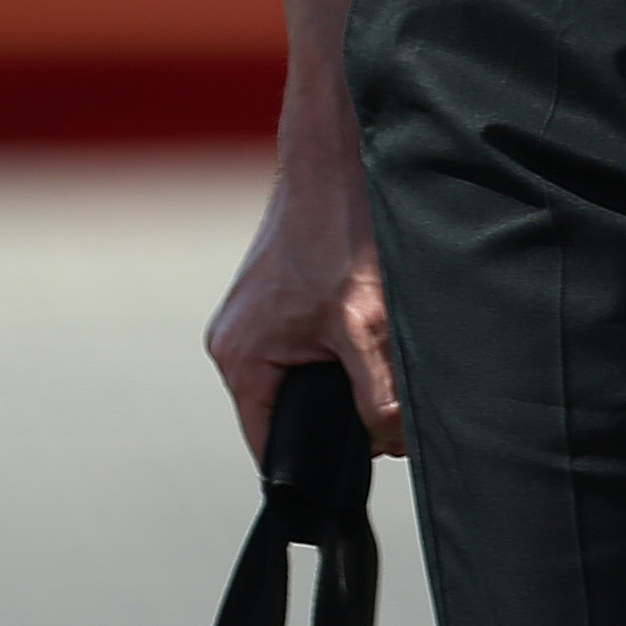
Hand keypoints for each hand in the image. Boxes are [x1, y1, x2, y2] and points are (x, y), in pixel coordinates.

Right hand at [206, 152, 401, 460]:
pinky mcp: (274, 302)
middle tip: (386, 417)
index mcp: (239, 359)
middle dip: (338, 422)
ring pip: (302, 383)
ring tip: (379, 370)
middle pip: (289, 417)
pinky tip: (369, 340)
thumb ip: (377, 396)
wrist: (337, 157)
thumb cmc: (340, 230)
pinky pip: (304, 353)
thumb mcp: (366, 326)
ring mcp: (252, 320)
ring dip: (343, 385)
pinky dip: (339, 356)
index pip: (271, 449)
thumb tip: (391, 445)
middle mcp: (234, 342)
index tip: (362, 468)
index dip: (318, 467)